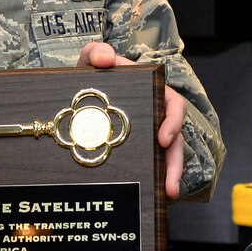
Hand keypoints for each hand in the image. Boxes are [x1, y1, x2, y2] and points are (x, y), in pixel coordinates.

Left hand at [76, 40, 186, 198]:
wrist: (76, 96)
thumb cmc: (91, 76)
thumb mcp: (91, 61)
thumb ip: (96, 53)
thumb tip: (105, 59)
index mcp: (151, 92)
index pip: (172, 104)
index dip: (173, 121)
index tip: (163, 138)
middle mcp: (154, 115)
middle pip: (175, 139)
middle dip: (175, 162)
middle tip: (170, 182)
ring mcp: (146, 135)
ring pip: (167, 158)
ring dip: (170, 177)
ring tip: (168, 195)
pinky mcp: (137, 150)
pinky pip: (151, 166)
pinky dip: (154, 180)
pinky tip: (152, 197)